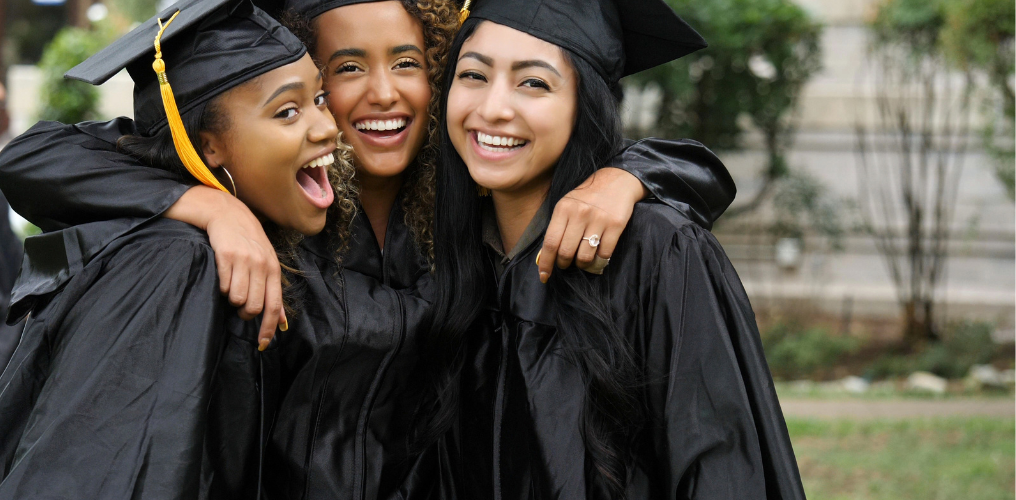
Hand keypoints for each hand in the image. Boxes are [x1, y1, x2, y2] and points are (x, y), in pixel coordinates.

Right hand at [165, 187, 286, 348]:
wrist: (228, 214)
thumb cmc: (249, 243)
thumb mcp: (267, 263)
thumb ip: (273, 292)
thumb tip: (282, 322)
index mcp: (273, 269)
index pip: (274, 306)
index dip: (268, 328)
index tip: (263, 344)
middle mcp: (261, 265)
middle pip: (254, 307)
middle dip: (245, 313)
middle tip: (240, 306)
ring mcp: (244, 260)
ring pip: (237, 299)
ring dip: (232, 299)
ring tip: (231, 287)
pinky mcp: (226, 256)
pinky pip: (222, 286)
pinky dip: (221, 287)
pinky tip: (222, 276)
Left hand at [538, 167, 647, 282]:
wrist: (617, 180)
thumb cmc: (587, 197)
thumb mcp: (567, 205)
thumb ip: (557, 227)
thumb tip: (546, 255)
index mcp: (563, 209)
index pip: (550, 242)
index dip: (546, 262)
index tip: (544, 276)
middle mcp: (579, 214)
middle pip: (566, 252)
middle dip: (564, 264)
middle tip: (566, 264)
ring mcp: (598, 219)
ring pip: (585, 256)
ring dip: (582, 265)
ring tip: (582, 260)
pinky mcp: (615, 225)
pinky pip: (604, 254)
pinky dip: (599, 261)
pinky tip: (597, 257)